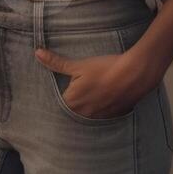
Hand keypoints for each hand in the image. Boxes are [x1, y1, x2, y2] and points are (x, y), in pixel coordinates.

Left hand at [34, 45, 158, 119]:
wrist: (135, 74)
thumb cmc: (105, 68)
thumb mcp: (79, 65)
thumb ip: (56, 62)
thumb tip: (37, 53)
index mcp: (72, 103)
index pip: (56, 109)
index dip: (54, 103)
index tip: (53, 100)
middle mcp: (83, 115)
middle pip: (70, 116)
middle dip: (69, 109)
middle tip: (73, 98)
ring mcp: (99, 119)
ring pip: (85, 119)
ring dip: (84, 112)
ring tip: (87, 102)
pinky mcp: (112, 118)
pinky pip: (100, 120)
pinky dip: (98, 113)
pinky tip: (102, 104)